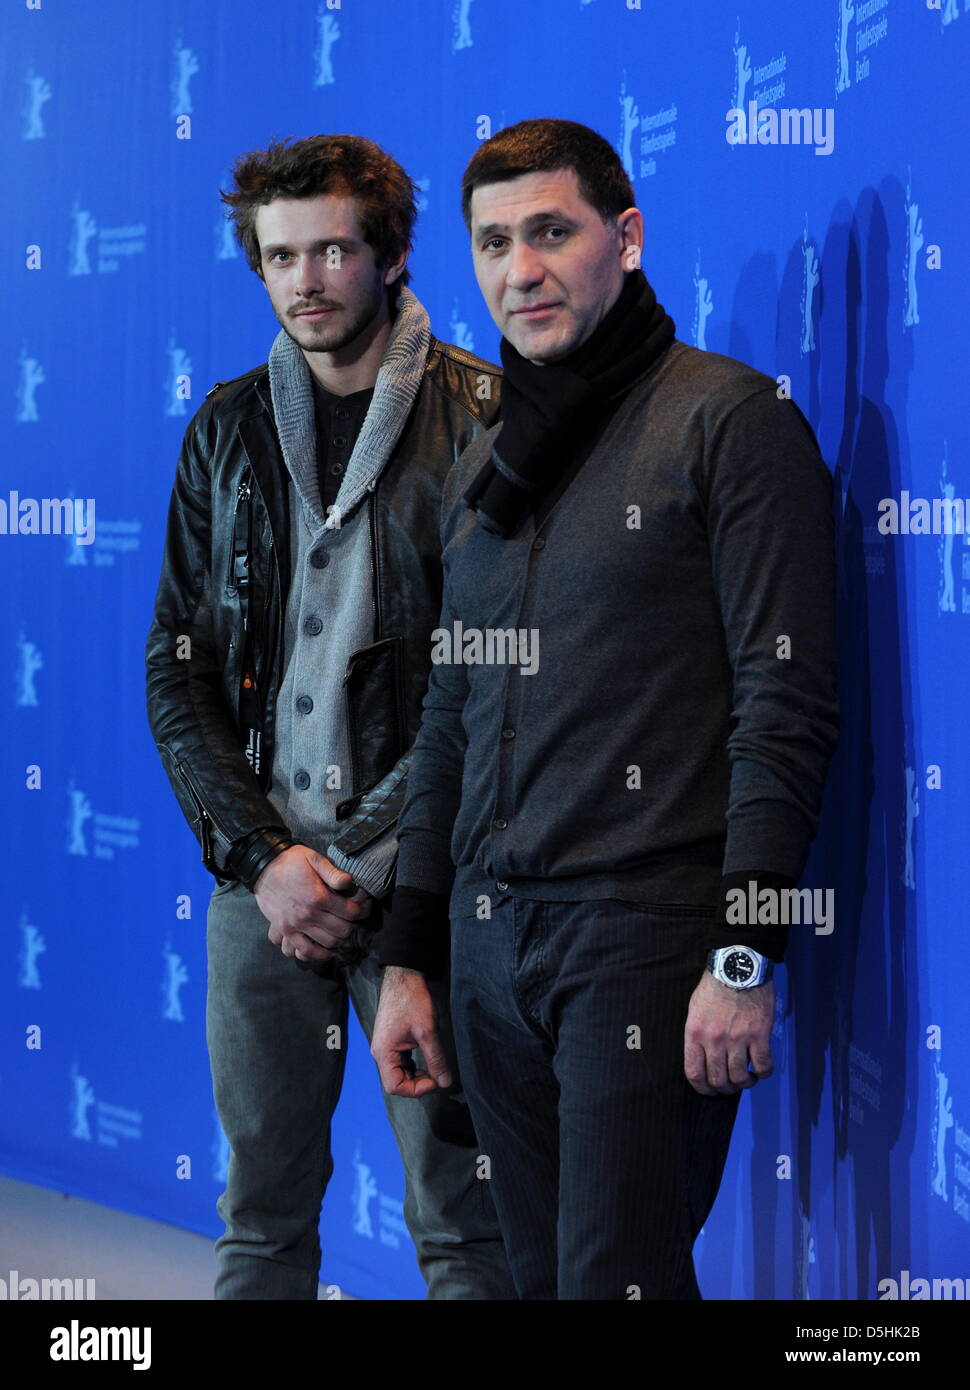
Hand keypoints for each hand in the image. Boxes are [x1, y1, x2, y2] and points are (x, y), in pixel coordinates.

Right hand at [254, 845, 371, 962]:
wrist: (263, 868)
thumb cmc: (291, 861)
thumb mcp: (313, 859)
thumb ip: (332, 872)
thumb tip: (349, 882)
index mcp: (319, 896)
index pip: (351, 912)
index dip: (363, 911)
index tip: (365, 908)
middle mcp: (309, 914)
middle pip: (342, 930)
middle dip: (353, 926)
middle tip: (355, 920)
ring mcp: (297, 925)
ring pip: (328, 943)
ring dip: (339, 940)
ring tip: (342, 932)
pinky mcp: (286, 931)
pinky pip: (305, 951)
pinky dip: (319, 954)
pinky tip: (328, 950)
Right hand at [371, 966, 452, 1097]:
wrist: (404, 977)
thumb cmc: (412, 1001)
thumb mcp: (427, 1031)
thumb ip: (436, 1059)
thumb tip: (445, 1082)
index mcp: (384, 1053)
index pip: (395, 1086)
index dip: (416, 1089)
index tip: (435, 1080)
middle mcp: (381, 1053)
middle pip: (396, 1082)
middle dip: (418, 1083)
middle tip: (438, 1075)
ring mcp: (385, 1047)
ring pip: (400, 1073)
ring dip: (417, 1075)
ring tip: (434, 1067)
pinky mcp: (392, 1041)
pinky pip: (401, 1062)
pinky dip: (414, 1065)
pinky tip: (427, 1058)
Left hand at [684, 971, 773, 1095]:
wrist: (737, 966)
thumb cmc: (714, 986)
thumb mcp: (695, 1009)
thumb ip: (697, 1035)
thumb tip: (703, 1058)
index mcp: (695, 1033)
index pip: (694, 1073)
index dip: (702, 1089)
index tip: (710, 1091)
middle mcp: (714, 1040)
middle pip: (718, 1080)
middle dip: (725, 1089)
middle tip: (731, 1085)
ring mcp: (737, 1038)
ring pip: (740, 1077)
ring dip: (744, 1083)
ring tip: (747, 1079)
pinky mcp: (759, 1034)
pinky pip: (762, 1066)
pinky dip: (762, 1073)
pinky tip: (761, 1070)